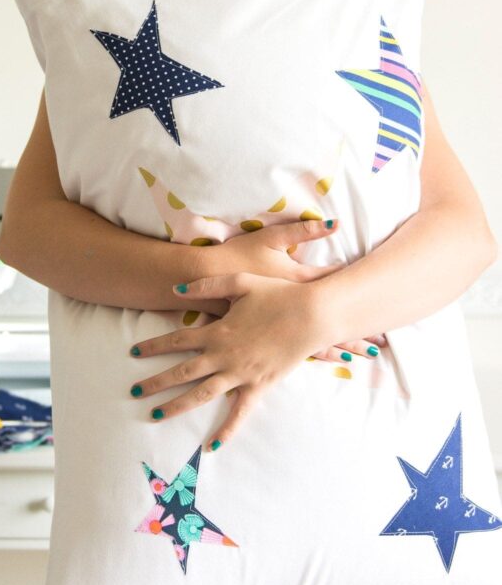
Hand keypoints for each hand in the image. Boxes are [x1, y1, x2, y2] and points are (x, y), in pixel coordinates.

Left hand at [129, 272, 382, 450]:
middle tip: (134, 391)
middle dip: (155, 382)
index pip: (177, 341)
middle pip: (182, 372)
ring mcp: (240, 374)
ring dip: (176, 405)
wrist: (312, 316)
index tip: (134, 352)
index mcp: (217, 331)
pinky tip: (211, 446)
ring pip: (201, 394)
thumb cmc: (277, 295)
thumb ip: (206, 286)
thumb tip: (175, 290)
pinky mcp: (259, 386)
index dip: (153, 346)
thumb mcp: (240, 282)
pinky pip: (239, 412)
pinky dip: (226, 430)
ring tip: (154, 414)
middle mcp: (224, 356)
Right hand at [200, 217, 387, 356]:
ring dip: (342, 348)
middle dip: (357, 333)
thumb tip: (335, 223)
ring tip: (365, 356)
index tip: (380, 303)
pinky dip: (316, 355)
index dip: (357, 294)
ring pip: (317, 341)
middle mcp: (292, 309)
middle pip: (332, 322)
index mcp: (296, 282)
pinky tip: (330, 361)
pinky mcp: (266, 332)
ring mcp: (280, 325)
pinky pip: (296, 349)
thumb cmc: (238, 254)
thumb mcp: (270, 238)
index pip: (333, 288)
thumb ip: (303, 231)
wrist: (203, 278)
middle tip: (382, 343)